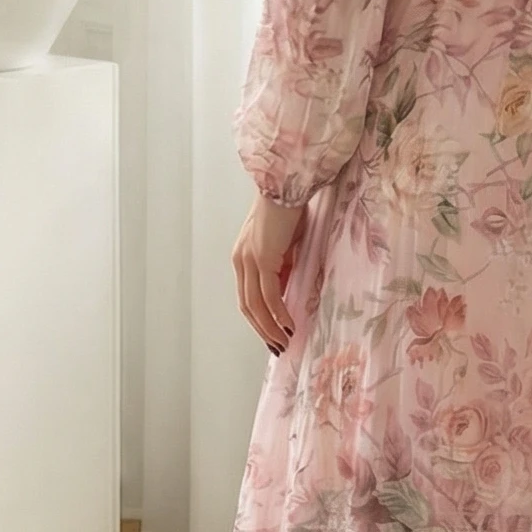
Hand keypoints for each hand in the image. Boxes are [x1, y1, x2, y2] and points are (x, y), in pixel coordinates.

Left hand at [232, 194, 306, 353]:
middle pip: (248, 306)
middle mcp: (241, 260)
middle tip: (279, 347)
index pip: (247, 297)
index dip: (259, 319)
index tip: (274, 335)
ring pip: (256, 304)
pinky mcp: (262, 257)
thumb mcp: (286, 244)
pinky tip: (289, 325)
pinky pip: (269, 294)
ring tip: (285, 342)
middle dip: (263, 330)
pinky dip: (278, 313)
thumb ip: (284, 266)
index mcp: (244, 257)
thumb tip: (290, 291)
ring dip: (270, 327)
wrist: (288, 184)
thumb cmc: (290, 210)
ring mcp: (249, 259)